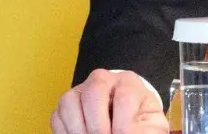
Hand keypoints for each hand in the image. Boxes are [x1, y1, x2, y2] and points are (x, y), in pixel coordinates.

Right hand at [51, 69, 168, 133]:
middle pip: (94, 91)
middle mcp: (102, 80)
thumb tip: (127, 133)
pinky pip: (57, 116)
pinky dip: (65, 131)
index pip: (125, 97)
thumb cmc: (139, 121)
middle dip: (97, 124)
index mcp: (128, 82)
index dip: (123, 124)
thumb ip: (144, 129)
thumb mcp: (150, 123)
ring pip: (69, 101)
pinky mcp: (66, 105)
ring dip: (77, 127)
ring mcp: (81, 90)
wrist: (128, 118)